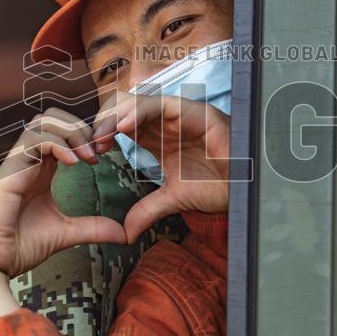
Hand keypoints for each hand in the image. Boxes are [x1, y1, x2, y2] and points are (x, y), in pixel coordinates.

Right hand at [0, 107, 123, 283]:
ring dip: (72, 133)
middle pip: (55, 119)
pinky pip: (35, 138)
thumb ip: (93, 228)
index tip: (103, 157)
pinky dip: (58, 143)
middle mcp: (29, 161)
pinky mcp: (10, 168)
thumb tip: (123, 234)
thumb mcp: (66, 233)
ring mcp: (19, 162)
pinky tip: (73, 163)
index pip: (62, 134)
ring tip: (88, 157)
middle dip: (82, 129)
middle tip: (98, 153)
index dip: (86, 138)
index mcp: (41, 170)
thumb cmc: (17, 246)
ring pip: (44, 122)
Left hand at [92, 92, 229, 241]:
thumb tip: (126, 233)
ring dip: (117, 116)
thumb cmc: (218, 187)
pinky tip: (124, 126)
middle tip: (91, 142)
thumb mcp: (173, 200)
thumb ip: (148, 210)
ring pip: (139, 102)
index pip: (122, 128)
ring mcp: (179, 114)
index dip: (104, 136)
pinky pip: (161, 104)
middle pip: (126, 111)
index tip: (90, 154)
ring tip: (103, 133)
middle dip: (105, 123)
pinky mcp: (193, 110)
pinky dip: (140, 112)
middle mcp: (166, 123)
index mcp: (158, 138)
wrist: (246, 188)